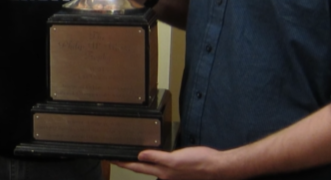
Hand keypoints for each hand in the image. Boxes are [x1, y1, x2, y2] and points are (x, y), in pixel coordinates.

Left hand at [115, 146, 235, 179]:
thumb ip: (157, 158)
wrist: (217, 167)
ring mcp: (171, 173)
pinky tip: (151, 157)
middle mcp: (165, 174)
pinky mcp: (178, 170)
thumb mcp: (176, 159)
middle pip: (141, 168)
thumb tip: (140, 156)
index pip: (138, 167)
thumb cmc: (200, 163)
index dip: (124, 163)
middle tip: (115, 158)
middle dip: (128, 163)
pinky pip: (161, 165)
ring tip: (130, 157)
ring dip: (140, 163)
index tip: (112, 160)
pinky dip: (153, 161)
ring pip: (151, 168)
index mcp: (163, 172)